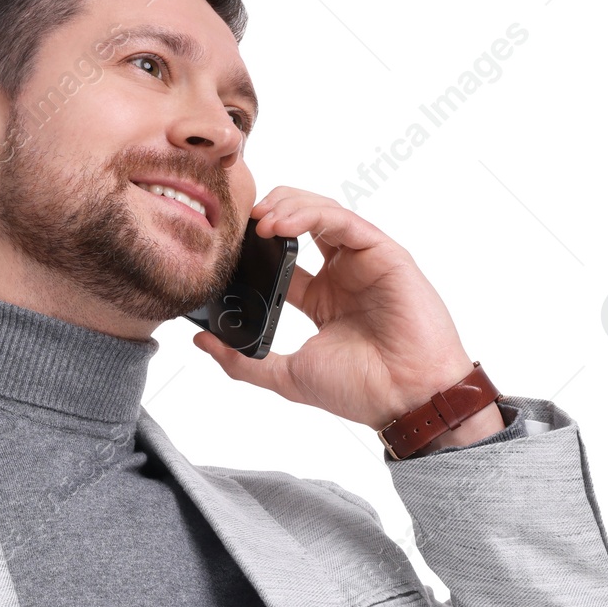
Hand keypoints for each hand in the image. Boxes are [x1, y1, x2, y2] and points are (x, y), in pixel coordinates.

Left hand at [192, 186, 495, 433]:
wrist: (407, 399)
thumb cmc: (361, 390)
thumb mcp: (287, 375)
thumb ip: (242, 360)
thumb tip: (200, 342)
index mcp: (321, 298)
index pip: (281, 256)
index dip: (253, 245)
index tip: (225, 246)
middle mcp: (342, 274)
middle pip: (302, 223)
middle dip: (269, 213)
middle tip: (239, 221)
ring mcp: (364, 262)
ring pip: (322, 213)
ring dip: (287, 208)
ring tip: (259, 219)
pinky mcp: (385, 254)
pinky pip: (345, 222)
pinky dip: (312, 216)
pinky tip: (281, 225)